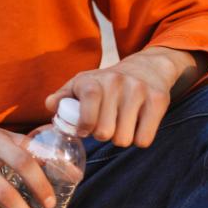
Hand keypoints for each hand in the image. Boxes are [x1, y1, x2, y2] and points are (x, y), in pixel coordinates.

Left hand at [44, 46, 205, 147]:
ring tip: (120, 124)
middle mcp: (115, 82)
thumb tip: (50, 105)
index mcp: (92, 81)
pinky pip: (144, 139)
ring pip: (125, 139)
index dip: (85, 127)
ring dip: (121, 138)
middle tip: (105, 126)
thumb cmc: (106, 83)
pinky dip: (139, 139)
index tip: (85, 130)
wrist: (145, 68)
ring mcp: (138, 90)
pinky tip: (136, 125)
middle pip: (105, 133)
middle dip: (103, 135)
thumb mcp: (81, 84)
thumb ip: (62, 97)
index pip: (87, 112)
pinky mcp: (158, 100)